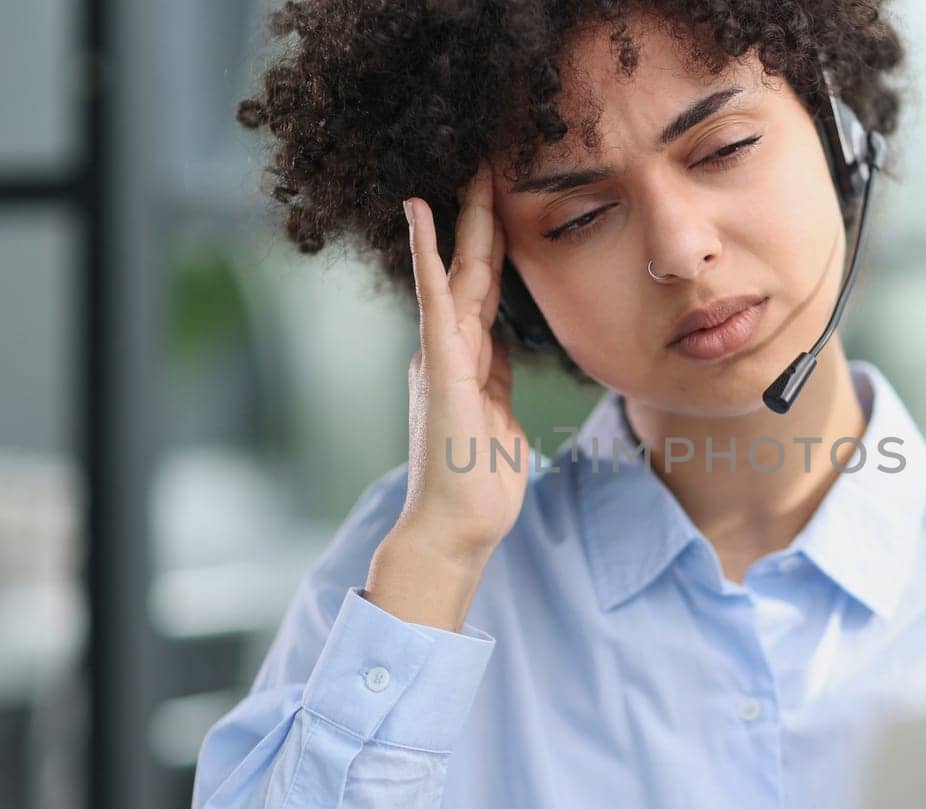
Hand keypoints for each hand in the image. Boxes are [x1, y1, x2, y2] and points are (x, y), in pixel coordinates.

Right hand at [399, 162, 526, 558]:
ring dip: (465, 221)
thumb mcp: (500, 419)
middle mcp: (448, 350)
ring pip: (458, 274)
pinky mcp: (439, 369)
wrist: (457, 529)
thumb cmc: (480, 485)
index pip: (486, 289)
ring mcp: (441, 357)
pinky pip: (436, 303)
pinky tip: (420, 214)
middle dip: (483, 217)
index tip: (505, 201)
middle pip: (473, 269)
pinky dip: (428, 257)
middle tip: (490, 162)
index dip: (496, 244)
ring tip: (470, 171)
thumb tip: (501, 350)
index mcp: (468, 361)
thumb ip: (497, 380)